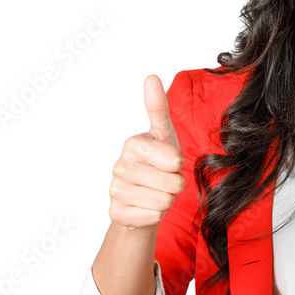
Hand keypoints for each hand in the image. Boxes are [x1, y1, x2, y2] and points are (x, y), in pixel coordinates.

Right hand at [108, 74, 185, 228]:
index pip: (173, 159)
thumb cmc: (157, 164)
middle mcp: (119, 166)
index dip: (178, 164)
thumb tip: (151, 76)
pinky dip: (155, 215)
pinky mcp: (116, 213)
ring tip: (155, 192)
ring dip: (166, 199)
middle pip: (172, 182)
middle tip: (164, 180)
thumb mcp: (164, 135)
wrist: (142, 198)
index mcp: (133, 144)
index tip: (171, 162)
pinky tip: (146, 206)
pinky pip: (152, 217)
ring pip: (163, 201)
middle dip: (175, 184)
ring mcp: (115, 190)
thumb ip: (158, 109)